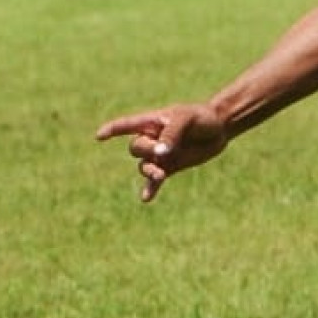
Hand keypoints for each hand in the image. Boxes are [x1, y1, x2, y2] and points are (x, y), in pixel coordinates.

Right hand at [94, 102, 231, 201]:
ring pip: (144, 165)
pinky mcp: (170, 167)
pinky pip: (155, 180)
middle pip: (136, 148)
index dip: (112, 130)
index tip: (99, 136)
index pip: (127, 125)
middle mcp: (152, 138)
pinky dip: (150, 188)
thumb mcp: (186, 119)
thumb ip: (171, 134)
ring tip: (161, 175)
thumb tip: (159, 154)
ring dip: (149, 171)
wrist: (219, 129)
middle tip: (162, 151)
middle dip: (145, 151)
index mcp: (152, 122)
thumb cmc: (201, 117)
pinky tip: (146, 199)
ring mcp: (160, 154)